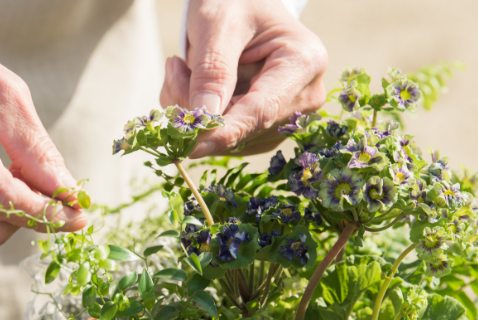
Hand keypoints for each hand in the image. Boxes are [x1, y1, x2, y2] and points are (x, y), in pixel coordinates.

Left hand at [160, 0, 327, 156]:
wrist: (242, 3)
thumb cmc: (234, 2)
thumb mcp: (217, 24)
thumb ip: (212, 70)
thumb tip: (206, 119)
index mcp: (303, 62)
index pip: (261, 111)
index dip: (224, 133)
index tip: (190, 147)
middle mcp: (304, 94)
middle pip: (244, 126)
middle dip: (200, 110)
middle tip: (173, 69)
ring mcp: (287, 113)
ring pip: (231, 137)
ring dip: (195, 112)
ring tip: (183, 69)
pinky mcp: (267, 125)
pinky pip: (226, 136)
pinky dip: (200, 116)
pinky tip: (192, 84)